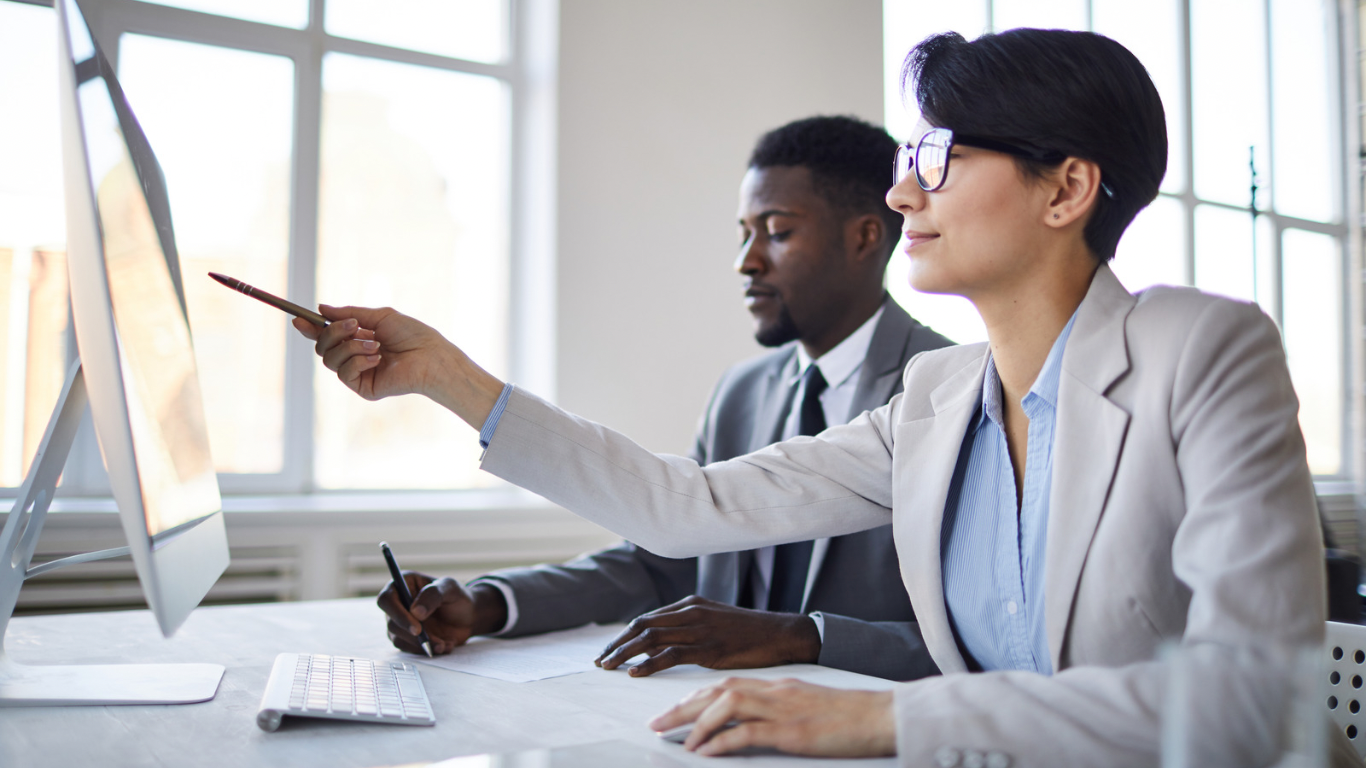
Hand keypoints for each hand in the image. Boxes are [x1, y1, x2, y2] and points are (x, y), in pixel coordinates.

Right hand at [292, 305, 503, 427]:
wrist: (430, 356)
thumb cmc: (412, 334)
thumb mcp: (379, 317)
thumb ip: (349, 313)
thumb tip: (321, 309)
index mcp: (359, 340)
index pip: (327, 336)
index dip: (311, 329)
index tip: (299, 319)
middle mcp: (355, 357)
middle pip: (323, 348)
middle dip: (333, 333)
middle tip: (352, 325)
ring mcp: (358, 374)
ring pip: (330, 360)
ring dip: (351, 347)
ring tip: (375, 344)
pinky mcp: (363, 388)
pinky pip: (344, 373)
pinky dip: (358, 361)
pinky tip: (377, 358)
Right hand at [378, 573, 508, 654]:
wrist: (468, 616)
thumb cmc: (458, 597)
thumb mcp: (450, 588)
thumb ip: (433, 595)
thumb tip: (415, 612)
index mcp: (404, 584)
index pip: (386, 599)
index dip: (397, 614)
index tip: (417, 627)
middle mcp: (398, 604)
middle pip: (392, 623)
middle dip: (414, 635)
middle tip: (435, 641)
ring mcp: (401, 622)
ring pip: (399, 638)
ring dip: (422, 645)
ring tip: (444, 644)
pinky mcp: (407, 638)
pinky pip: (409, 649)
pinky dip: (426, 650)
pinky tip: (444, 646)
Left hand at [594, 595, 819, 675]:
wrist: (779, 633)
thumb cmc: (747, 631)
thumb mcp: (713, 620)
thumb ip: (686, 626)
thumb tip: (657, 642)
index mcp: (690, 604)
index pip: (646, 618)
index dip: (624, 635)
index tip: (608, 650)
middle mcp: (691, 612)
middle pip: (642, 625)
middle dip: (617, 644)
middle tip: (600, 661)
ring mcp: (699, 629)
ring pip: (651, 638)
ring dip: (625, 653)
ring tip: (608, 667)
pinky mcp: (709, 648)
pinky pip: (671, 654)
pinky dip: (649, 663)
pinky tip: (635, 672)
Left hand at [649, 677, 895, 756]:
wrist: (882, 716)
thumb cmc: (849, 717)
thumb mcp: (807, 707)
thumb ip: (777, 711)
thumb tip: (749, 725)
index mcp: (777, 686)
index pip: (726, 684)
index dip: (695, 697)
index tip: (672, 711)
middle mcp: (775, 692)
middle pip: (718, 691)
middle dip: (683, 707)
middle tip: (657, 724)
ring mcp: (783, 710)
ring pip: (727, 706)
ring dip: (697, 724)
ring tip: (678, 741)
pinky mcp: (793, 732)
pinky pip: (748, 733)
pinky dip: (721, 742)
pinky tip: (705, 753)